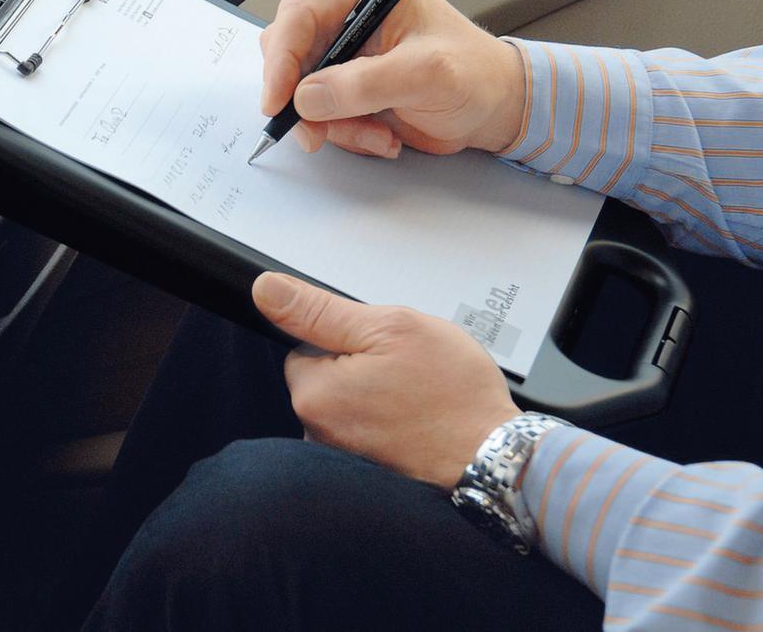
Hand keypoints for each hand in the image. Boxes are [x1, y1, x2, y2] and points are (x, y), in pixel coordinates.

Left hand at [252, 272, 521, 489]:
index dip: (348, 338)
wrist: (496, 458)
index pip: (304, 346)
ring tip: (418, 397)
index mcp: (314, 395)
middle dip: (363, 365)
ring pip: (350, 401)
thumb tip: (266, 290)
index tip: (383, 347)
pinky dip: (389, 421)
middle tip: (408, 371)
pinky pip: (367, 429)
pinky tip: (419, 420)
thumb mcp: (390, 328)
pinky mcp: (366, 473)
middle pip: (326, 375)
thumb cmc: (452, 395)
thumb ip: (321, 310)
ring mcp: (341, 456)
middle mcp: (317, 433)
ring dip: (378, 393)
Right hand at [260, 0, 525, 157]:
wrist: (495, 107)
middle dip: (303, 100)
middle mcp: (349, 13)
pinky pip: (320, 113)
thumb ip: (365, 83)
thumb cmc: (475, 75)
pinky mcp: (347, 83)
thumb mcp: (425, 75)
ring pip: (301, 90)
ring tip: (378, 134)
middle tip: (318, 134)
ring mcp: (345, 51)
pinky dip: (345, 132)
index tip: (277, 101)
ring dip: (333, 123)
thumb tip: (307, 96)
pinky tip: (383, 134)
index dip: (281, 59)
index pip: (300, 14)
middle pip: (289, 52)